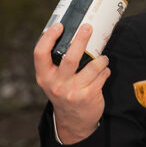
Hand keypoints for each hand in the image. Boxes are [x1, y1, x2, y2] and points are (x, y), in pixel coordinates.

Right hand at [34, 22, 109, 143]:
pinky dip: (105, 70)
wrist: (73, 121)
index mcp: (44, 76)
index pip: (40, 53)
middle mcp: (57, 84)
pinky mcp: (88, 96)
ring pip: (92, 66)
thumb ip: (55, 62)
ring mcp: (73, 91)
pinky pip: (102, 76)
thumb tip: (69, 34)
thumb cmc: (64, 92)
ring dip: (101, 59)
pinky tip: (104, 70)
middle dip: (81, 40)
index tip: (60, 25)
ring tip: (102, 58)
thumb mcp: (52, 80)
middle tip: (88, 27)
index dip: (49, 37)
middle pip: (70, 57)